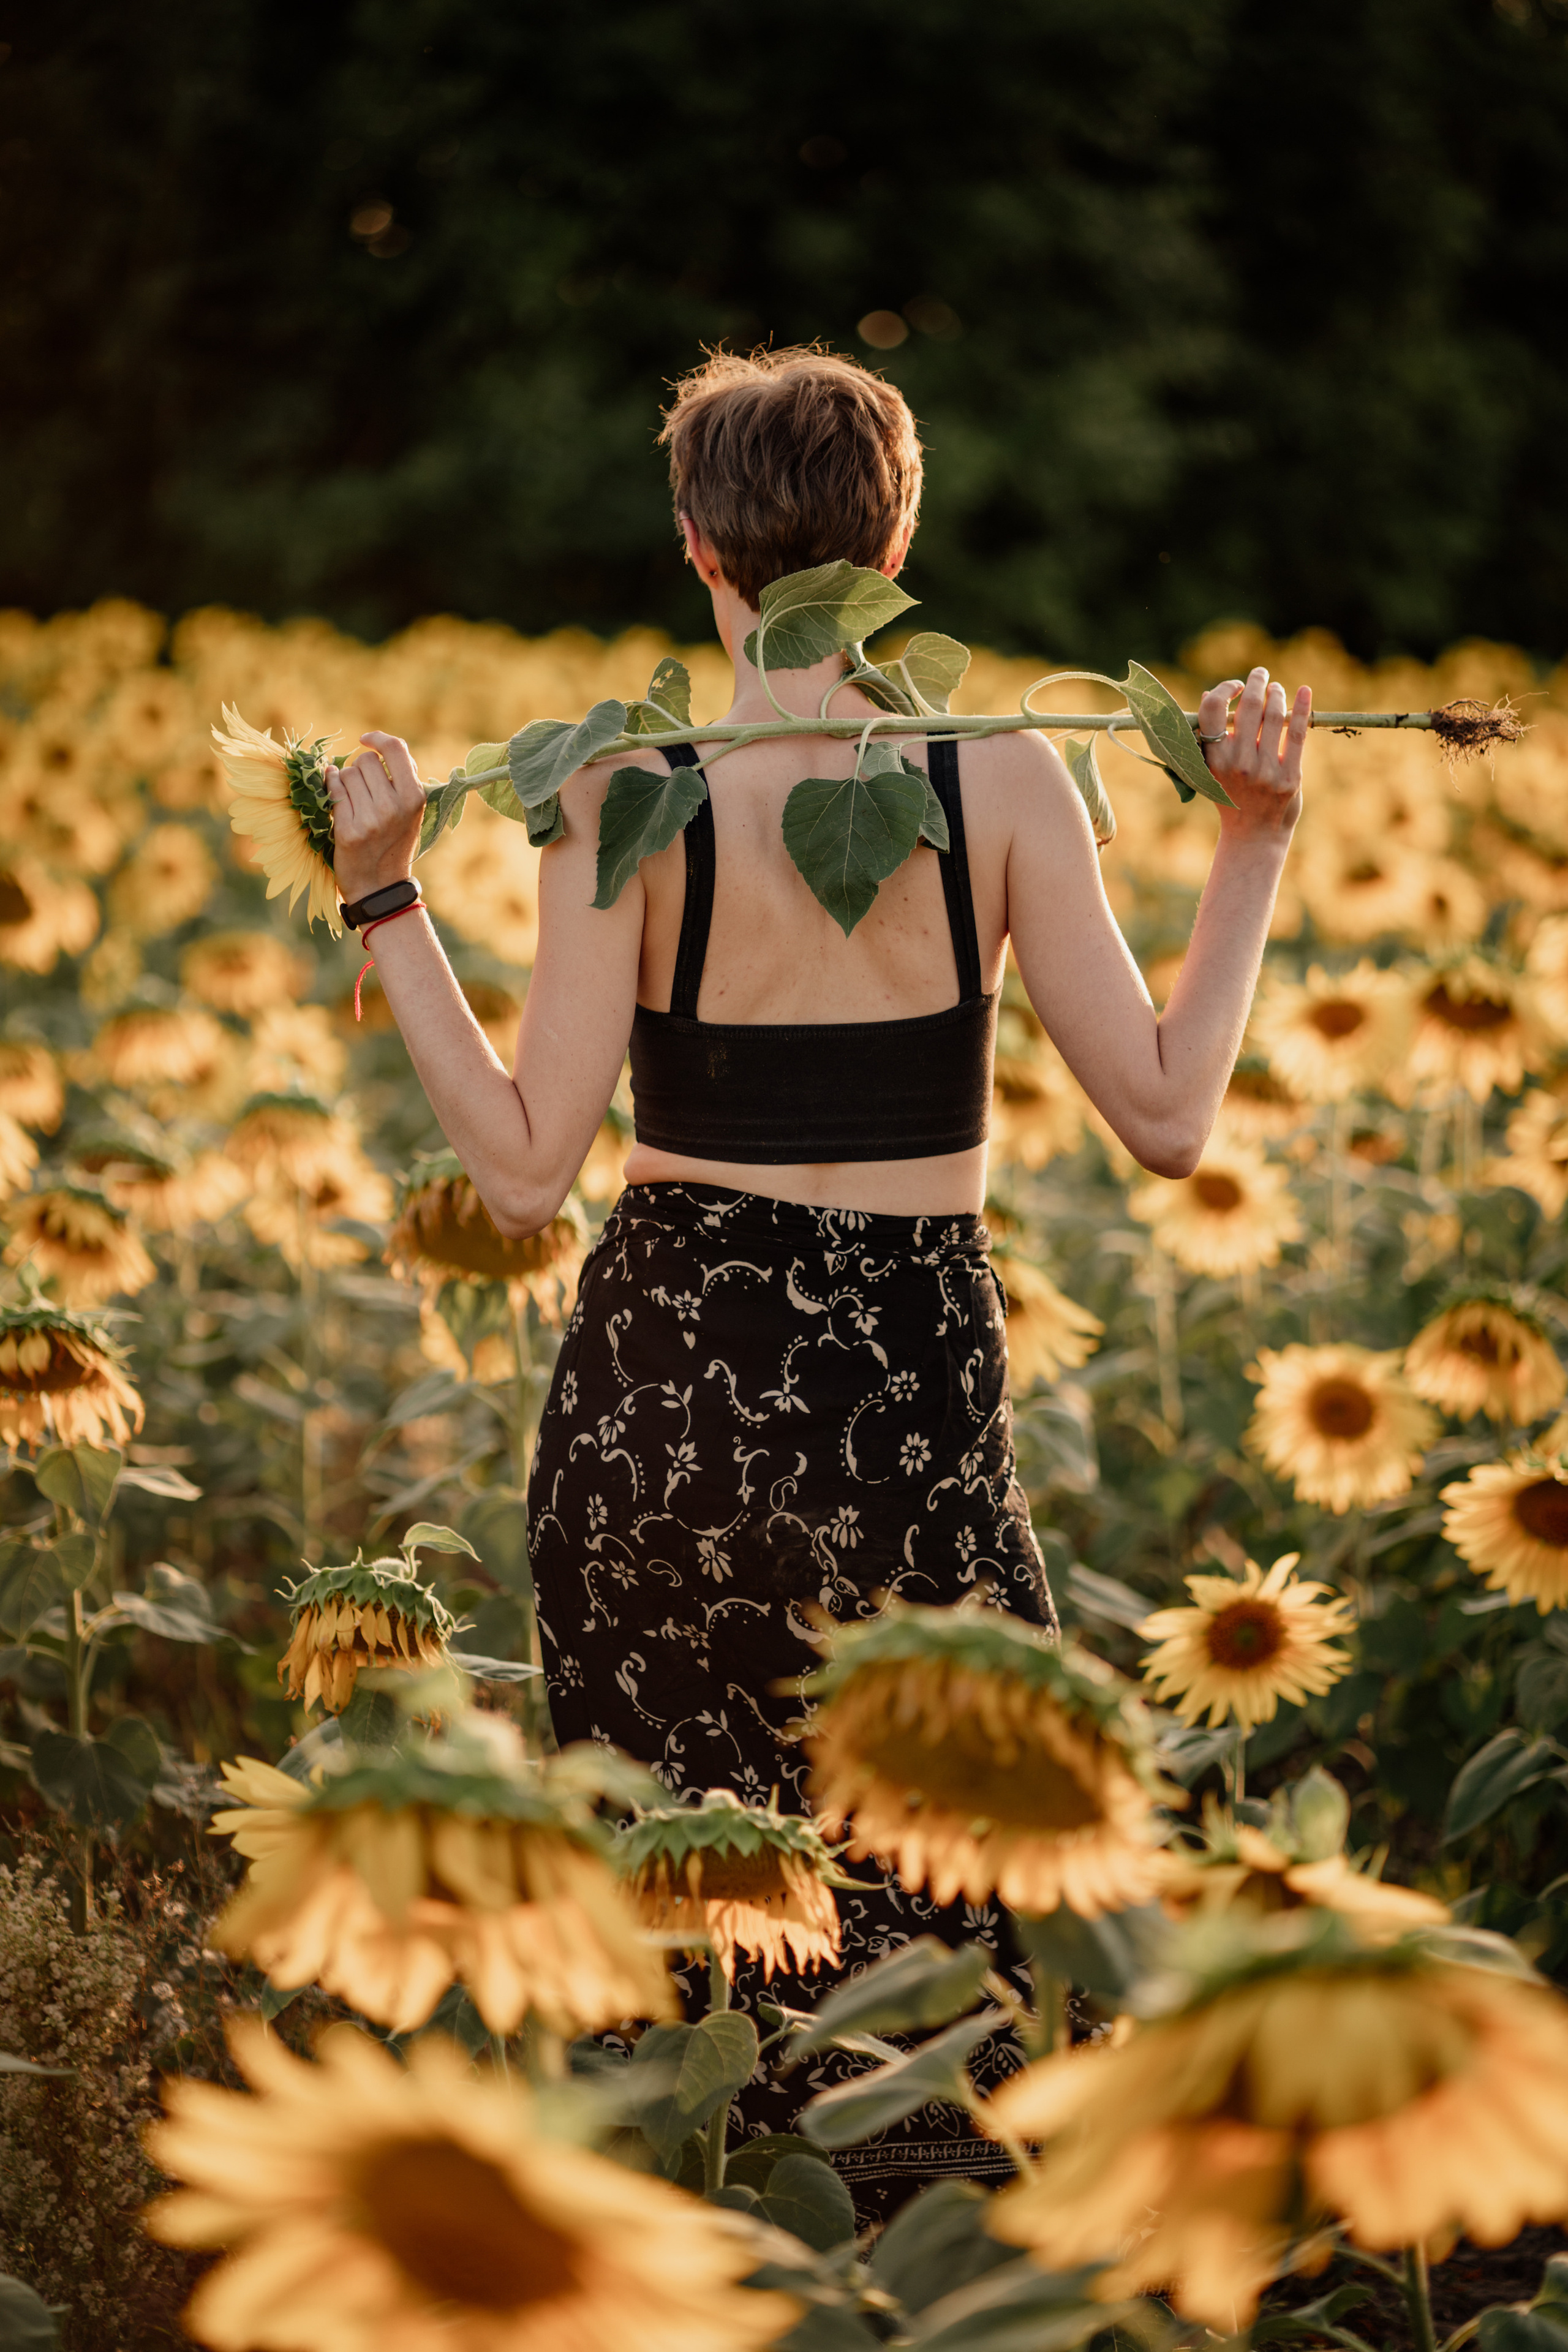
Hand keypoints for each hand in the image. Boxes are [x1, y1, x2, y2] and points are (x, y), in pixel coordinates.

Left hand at [325, 731, 426, 903]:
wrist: (380, 886)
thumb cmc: (394, 843)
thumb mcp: (410, 812)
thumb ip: (402, 780)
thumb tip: (377, 747)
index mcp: (414, 797)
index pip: (396, 749)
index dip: (377, 738)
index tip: (365, 739)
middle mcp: (395, 806)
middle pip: (365, 761)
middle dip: (359, 769)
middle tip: (362, 789)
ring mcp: (371, 819)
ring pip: (347, 774)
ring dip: (344, 782)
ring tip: (353, 801)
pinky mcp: (349, 831)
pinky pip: (333, 792)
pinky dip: (330, 788)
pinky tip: (334, 795)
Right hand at [1197, 667, 1309, 842]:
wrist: (1254, 835)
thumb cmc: (1232, 797)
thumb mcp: (1212, 769)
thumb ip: (1209, 736)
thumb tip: (1206, 694)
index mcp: (1214, 760)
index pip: (1213, 711)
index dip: (1224, 689)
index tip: (1236, 685)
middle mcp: (1238, 764)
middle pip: (1248, 708)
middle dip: (1256, 683)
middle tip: (1260, 673)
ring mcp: (1265, 772)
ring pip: (1274, 717)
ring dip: (1277, 694)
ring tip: (1277, 689)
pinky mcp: (1290, 778)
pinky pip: (1296, 735)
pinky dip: (1302, 708)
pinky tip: (1305, 692)